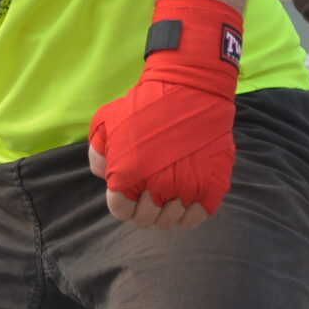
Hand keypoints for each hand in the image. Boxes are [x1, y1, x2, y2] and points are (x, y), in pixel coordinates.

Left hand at [89, 0, 240, 229]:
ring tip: (170, 191)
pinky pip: (197, 217)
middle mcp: (157, 187)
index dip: (124, 203)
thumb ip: (97, 153)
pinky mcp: (211, 188)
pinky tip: (187, 195)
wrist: (192, 88)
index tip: (132, 192)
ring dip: (168, 209)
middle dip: (145, 208)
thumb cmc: (148, 103)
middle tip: (151, 191)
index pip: (121, 211)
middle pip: (146, 219)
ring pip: (172, 221)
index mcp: (128, 175)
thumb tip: (102, 174)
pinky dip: (190, 213)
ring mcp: (186, 190)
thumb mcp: (108, 120)